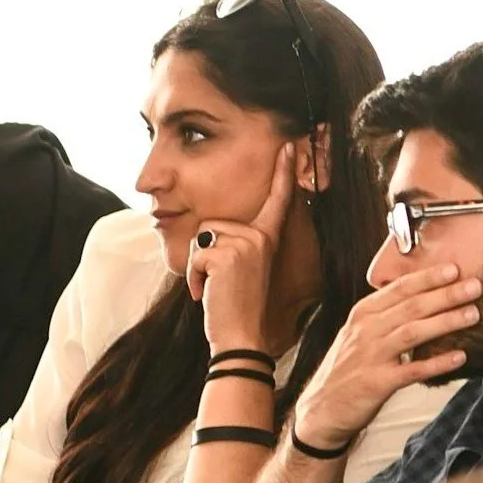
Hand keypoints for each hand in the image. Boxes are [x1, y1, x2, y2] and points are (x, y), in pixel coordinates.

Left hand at [188, 143, 296, 351]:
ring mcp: (245, 244)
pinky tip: (207, 294)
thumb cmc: (235, 307)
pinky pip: (195, 254)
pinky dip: (194, 277)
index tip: (289, 146)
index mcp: (267, 239)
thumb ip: (234, 245)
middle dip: (205, 252)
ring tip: (214, 288)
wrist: (240, 336)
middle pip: (213, 222)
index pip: (276, 201)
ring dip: (198, 265)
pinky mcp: (225, 254)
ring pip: (201, 236)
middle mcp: (260, 237)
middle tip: (220, 282)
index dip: (283, 173)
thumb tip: (214, 231)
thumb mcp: (241, 269)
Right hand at [288, 262, 482, 449]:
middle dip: (445, 294)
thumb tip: (420, 295)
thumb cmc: (349, 367)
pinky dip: (437, 363)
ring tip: (474, 314)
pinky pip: (413, 370)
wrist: (323, 408)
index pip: (399, 288)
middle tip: (475, 285)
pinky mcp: (378, 383)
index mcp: (364, 314)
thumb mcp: (359, 333)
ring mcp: (372, 356)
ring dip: (445, 322)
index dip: (428, 278)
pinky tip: (460, 357)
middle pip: (411, 306)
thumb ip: (385, 314)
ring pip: (413, 332)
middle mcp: (366, 330)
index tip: (454, 268)